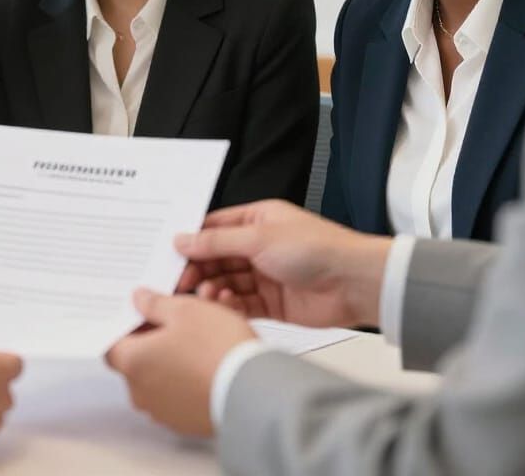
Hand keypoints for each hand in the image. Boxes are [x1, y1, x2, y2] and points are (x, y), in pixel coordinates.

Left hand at [106, 288, 255, 436]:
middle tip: (174, 319)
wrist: (252, 390)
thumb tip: (139, 300)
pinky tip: (206, 360)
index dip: (125, 324)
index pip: (111, 343)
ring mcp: (163, 411)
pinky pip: (176, 394)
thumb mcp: (184, 309)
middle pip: (135, 359)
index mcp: (133, 362)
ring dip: (170, 357)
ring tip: (196, 336)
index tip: (140, 311)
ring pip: (157, 376)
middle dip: (151, 338)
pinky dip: (185, 377)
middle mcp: (141, 392)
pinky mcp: (185, 422)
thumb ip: (155, 303)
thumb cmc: (216, 348)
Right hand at [175, 200, 390, 329]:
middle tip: (180, 282)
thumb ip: (217, 241)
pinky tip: (222, 305)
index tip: (170, 255)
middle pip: (217, 257)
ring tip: (206, 295)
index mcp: (257, 219)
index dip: (192, 242)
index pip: (214, 228)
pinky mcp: (272, 303)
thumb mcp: (259, 237)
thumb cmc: (316, 248)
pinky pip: (241, 304)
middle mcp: (259, 245)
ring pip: (227, 282)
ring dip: (212, 288)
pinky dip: (228, 305)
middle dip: (198, 269)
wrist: (354, 283)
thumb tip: (183, 239)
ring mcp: (265, 275)